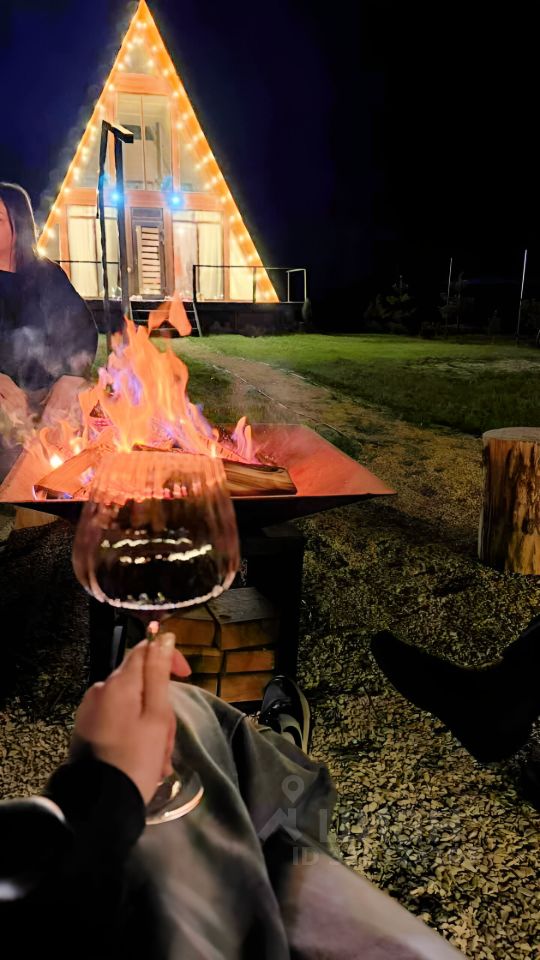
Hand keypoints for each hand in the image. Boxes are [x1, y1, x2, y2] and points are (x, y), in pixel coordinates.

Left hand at [73, 635, 190, 803]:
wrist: (99, 805)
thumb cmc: (135, 760)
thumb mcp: (157, 717)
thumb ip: (159, 674)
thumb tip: (164, 636)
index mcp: (118, 683)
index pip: (145, 649)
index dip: (167, 656)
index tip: (186, 675)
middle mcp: (100, 690)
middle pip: (140, 682)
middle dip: (161, 706)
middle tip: (168, 739)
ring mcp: (91, 710)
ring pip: (133, 704)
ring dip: (151, 726)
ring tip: (159, 759)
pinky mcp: (87, 729)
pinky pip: (119, 720)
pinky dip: (136, 734)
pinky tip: (145, 760)